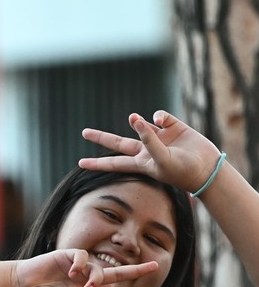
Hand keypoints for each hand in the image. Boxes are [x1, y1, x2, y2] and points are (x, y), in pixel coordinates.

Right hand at [13, 248, 158, 286]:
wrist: (17, 283)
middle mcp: (86, 282)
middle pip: (117, 276)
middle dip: (136, 271)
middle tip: (155, 267)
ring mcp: (78, 268)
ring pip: (100, 270)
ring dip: (97, 280)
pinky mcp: (68, 256)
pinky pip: (83, 257)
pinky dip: (81, 264)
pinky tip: (72, 272)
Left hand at [80, 110, 221, 192]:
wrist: (208, 168)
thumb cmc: (183, 170)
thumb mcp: (162, 159)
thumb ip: (148, 141)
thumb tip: (135, 120)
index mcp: (141, 163)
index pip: (114, 163)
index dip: (97, 164)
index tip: (80, 164)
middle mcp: (147, 150)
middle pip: (119, 143)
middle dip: (102, 138)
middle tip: (84, 133)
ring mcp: (160, 138)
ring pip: (141, 125)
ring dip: (137, 121)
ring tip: (135, 119)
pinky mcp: (174, 127)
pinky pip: (160, 116)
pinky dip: (159, 116)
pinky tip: (162, 121)